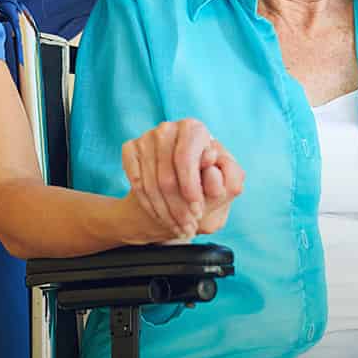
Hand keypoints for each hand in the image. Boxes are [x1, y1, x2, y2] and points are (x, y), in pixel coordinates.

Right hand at [120, 119, 243, 240]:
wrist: (180, 188)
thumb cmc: (208, 186)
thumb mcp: (225, 187)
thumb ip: (227, 176)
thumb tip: (211, 159)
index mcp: (195, 129)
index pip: (185, 159)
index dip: (191, 190)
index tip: (197, 213)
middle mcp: (168, 128)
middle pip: (166, 177)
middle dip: (177, 208)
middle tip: (187, 228)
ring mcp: (147, 138)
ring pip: (150, 185)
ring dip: (164, 212)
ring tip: (177, 228)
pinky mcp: (131, 149)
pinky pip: (136, 183)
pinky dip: (148, 205)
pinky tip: (160, 217)